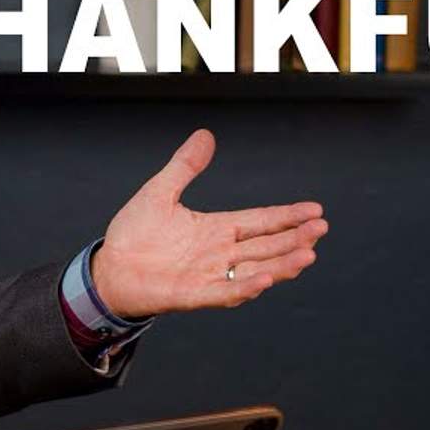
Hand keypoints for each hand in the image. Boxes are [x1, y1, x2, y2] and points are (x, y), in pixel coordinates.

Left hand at [91, 130, 326, 318]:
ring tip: (308, 254)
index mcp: (216, 229)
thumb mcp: (160, 192)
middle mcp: (219, 253)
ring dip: (282, 264)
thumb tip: (206, 135)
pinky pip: (226, 292)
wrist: (108, 268)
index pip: (260, 221)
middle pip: (266, 245)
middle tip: (321, 228)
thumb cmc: (134, 234)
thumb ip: (185, 166)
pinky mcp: (194, 294)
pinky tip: (267, 278)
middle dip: (294, 238)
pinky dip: (247, 286)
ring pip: (255, 269)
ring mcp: (209, 275)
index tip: (315, 210)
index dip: (287, 216)